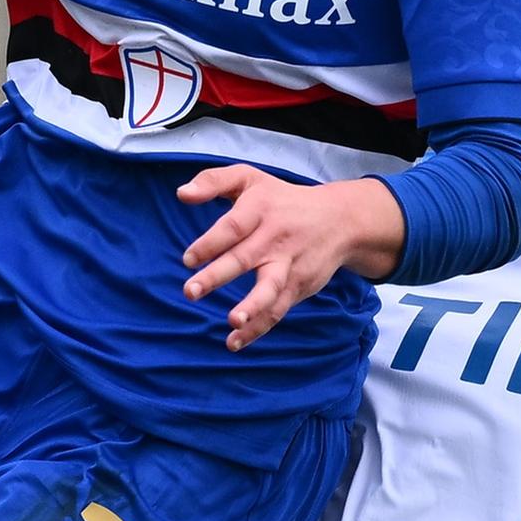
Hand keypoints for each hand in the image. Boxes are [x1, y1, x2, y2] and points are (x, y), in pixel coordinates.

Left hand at [176, 167, 404, 351]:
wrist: (339, 220)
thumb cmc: (281, 199)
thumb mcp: (250, 178)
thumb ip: (213, 182)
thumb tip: (181, 194)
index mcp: (260, 210)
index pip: (233, 227)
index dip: (210, 243)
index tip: (189, 260)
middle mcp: (274, 238)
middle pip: (245, 258)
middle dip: (217, 276)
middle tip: (190, 291)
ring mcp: (288, 265)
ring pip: (270, 288)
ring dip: (252, 307)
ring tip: (233, 321)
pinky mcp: (298, 286)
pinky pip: (277, 310)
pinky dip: (257, 328)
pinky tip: (234, 342)